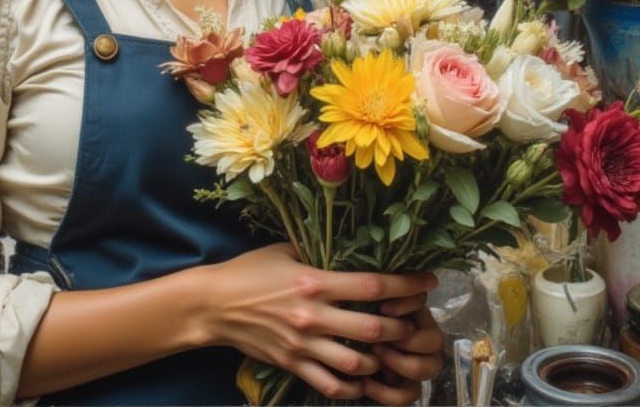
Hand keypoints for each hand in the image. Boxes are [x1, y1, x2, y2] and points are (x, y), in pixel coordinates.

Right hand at [202, 244, 436, 401]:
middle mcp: (313, 314)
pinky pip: (331, 385)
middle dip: (400, 328)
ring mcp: (303, 343)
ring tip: (386, 352)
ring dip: (378, 360)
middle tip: (412, 325)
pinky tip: (361, 380)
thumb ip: (317, 254)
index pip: (371, 284)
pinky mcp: (292, 364)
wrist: (213, 305)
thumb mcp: (284, 251)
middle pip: (372, 328)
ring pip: (357, 363)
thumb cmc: (248, 270)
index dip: (405, 284)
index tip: (427, 282)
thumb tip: (347, 251)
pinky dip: (352, 387)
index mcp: (314, 280)